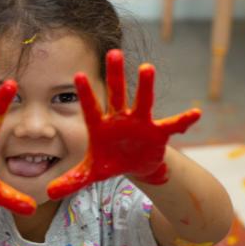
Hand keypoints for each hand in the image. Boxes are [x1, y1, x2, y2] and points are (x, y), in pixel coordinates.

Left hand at [47, 49, 200, 198]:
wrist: (134, 164)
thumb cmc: (109, 162)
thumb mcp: (90, 173)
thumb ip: (72, 180)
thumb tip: (49, 192)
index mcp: (100, 126)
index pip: (91, 108)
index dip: (86, 93)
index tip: (78, 75)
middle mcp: (120, 119)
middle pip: (117, 94)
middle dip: (115, 75)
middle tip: (113, 53)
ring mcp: (140, 122)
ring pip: (143, 101)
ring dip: (145, 86)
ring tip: (147, 68)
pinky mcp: (158, 132)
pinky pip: (172, 125)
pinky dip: (184, 120)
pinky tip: (196, 113)